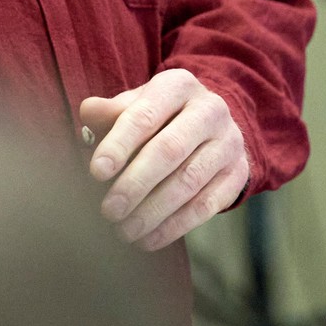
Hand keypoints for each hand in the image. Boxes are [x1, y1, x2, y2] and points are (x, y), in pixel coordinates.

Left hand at [78, 68, 248, 251]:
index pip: (145, 115)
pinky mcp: (238, 174)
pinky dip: (174, 226)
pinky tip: (148, 240)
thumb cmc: (161, 115)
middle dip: (135, 184)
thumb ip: (111, 110)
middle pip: (170, 150)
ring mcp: (229, 143)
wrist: (213, 125)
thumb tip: (87, 112)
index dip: (119, 144)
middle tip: (108, 210)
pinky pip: (206, 206)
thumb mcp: (138, 104)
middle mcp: (210, 110)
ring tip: (123, 231)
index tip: (96, 172)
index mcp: (179, 85)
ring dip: (153, 211)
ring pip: (189, 182)